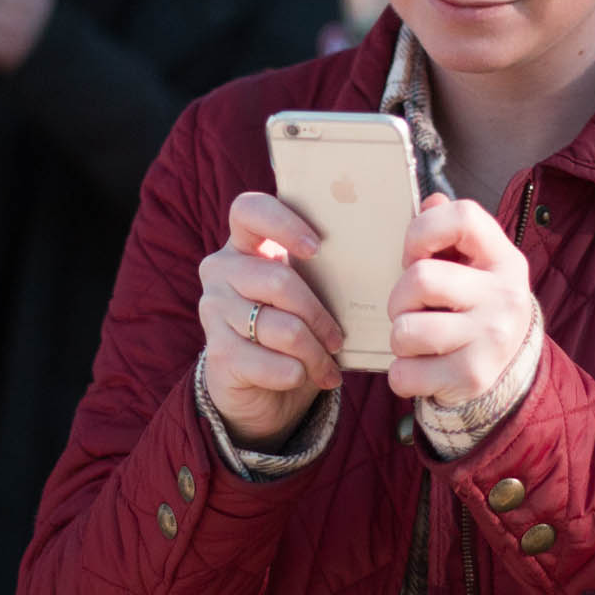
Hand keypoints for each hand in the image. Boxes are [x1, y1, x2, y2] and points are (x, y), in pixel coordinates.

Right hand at [198, 192, 345, 448]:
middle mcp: (221, 270)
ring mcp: (213, 310)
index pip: (249, 210)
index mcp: (244, 244)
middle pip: (279, 280)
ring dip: (315, 353)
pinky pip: (272, 364)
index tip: (317, 248)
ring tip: (328, 366)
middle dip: (320, 316)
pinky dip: (298, 374)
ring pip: (282, 328)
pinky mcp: (217, 353)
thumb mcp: (305, 291)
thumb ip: (324, 268)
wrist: (255, 384)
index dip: (283, 223)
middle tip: (339, 339)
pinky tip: (305, 377)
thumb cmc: (291, 325)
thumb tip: (381, 252)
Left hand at [385, 194, 535, 409]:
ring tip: (420, 342)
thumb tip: (431, 201)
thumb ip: (451, 232)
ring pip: (406, 330)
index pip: (463, 217)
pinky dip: (402, 375)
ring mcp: (492, 339)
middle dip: (400, 298)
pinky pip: (404, 373)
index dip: (422, 231)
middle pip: (420, 279)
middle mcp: (505, 296)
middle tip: (411, 310)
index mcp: (504, 259)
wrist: (511, 369)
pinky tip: (423, 369)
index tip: (414, 255)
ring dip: (399, 339)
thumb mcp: (475, 265)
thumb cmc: (477, 307)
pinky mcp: (473, 377)